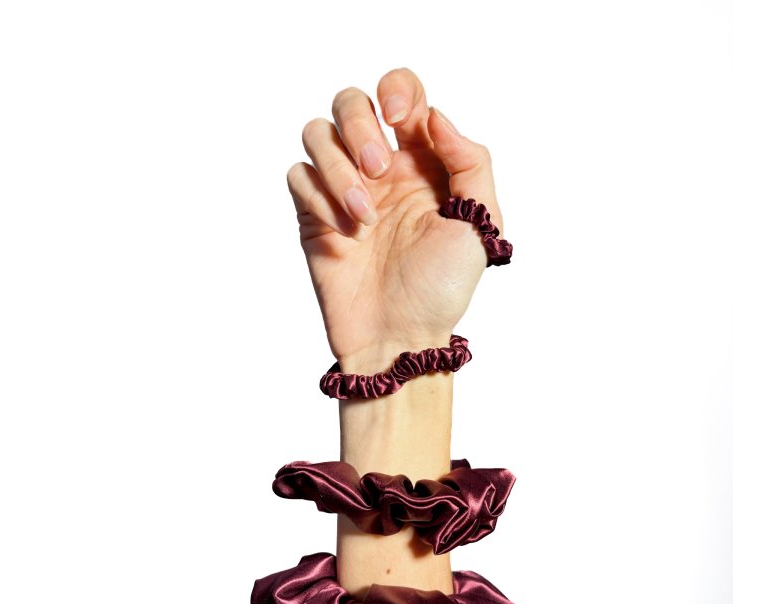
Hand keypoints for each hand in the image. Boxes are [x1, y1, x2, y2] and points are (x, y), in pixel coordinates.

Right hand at [286, 67, 503, 372]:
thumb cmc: (443, 288)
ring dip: (337, 166)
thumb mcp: (480, 223)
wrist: (401, 337)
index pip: (402, 93)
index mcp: (423, 160)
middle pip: (350, 102)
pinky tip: (345, 232)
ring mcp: (344, 189)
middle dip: (359, 127)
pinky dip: (318, 196)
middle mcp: (381, 168)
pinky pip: (298, 175)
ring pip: (316, 132)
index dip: (396, 90)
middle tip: (379, 172)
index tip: (398, 122)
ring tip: (364, 216)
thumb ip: (470, 162)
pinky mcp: (313, 215)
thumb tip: (435, 117)